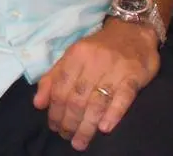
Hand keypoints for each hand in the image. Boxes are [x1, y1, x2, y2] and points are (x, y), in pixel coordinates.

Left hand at [33, 20, 160, 150]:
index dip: (54, 110)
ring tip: (80, 141)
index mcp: (75, 56)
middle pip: (77, 98)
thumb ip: (53, 77)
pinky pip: (122, 98)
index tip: (53, 126)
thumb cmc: (99, 48)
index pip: (60, 87)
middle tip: (66, 137)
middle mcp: (93, 62)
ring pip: (96, 102)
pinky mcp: (134, 77)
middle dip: (69, 121)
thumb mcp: (72, 56)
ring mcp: (114, 70)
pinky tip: (104, 128)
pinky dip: (113, 114)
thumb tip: (37, 103)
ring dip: (87, 125)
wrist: (133, 31)